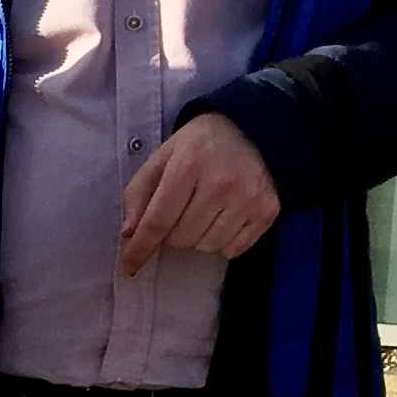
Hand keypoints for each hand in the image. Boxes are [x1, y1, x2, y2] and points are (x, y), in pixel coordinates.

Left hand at [118, 116, 279, 277]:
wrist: (249, 130)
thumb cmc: (197, 147)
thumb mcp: (161, 159)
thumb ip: (139, 194)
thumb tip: (129, 234)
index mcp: (189, 165)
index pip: (159, 220)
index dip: (141, 248)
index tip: (129, 266)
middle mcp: (221, 182)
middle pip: (182, 238)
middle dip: (171, 235)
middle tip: (178, 214)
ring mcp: (248, 198)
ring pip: (207, 247)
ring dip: (196, 239)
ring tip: (201, 213)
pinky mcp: (267, 210)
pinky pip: (233, 249)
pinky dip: (221, 243)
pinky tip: (222, 219)